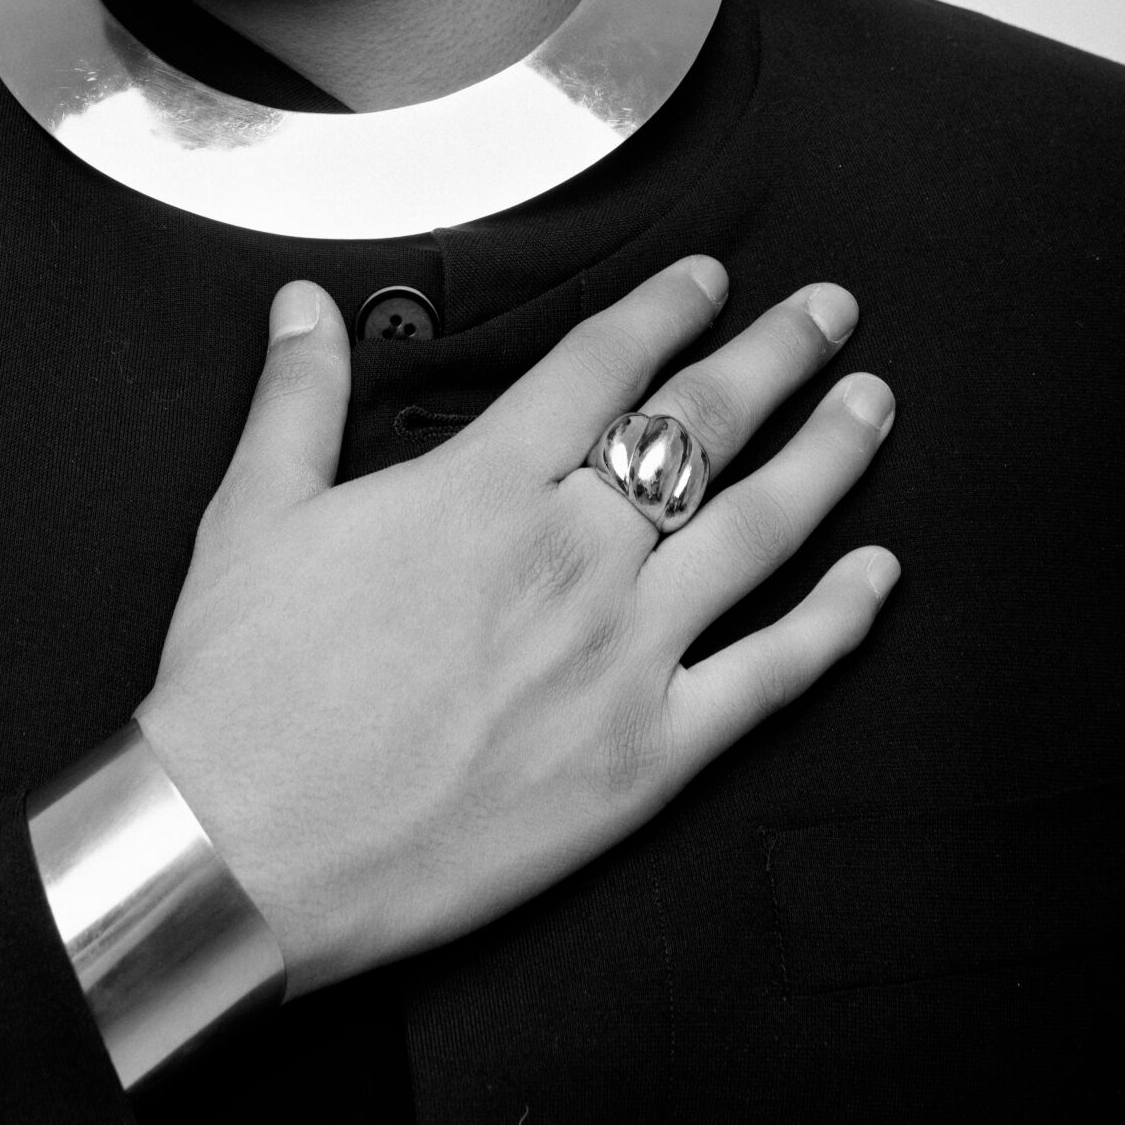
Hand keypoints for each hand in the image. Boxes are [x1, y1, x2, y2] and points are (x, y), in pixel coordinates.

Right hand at [135, 256, 897, 995]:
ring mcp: (622, 656)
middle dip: (777, 355)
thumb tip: (305, 304)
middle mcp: (572, 554)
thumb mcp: (253, 511)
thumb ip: (298, 395)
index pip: (603, 366)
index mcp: (483, 486)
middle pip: (703, 426)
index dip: (665, 309)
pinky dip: (837, 621)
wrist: (249, 848)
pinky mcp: (647, 758)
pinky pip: (771, 677)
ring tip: (873, 406)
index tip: (709, 277)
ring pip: (759, 530)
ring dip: (829, 457)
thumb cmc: (245, 684)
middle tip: (831, 309)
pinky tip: (878, 577)